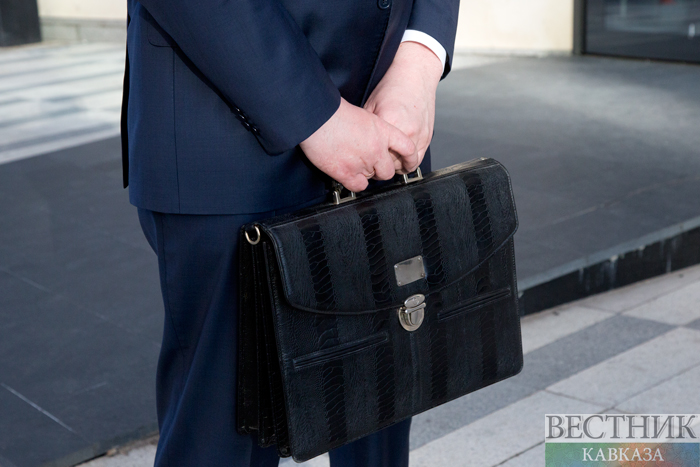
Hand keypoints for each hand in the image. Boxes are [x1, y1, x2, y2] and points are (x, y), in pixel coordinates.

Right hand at [300, 98, 415, 191]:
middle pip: (388, 171)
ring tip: (353, 163)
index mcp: (384, 132)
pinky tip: (349, 175)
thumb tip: (374, 139)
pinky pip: (359, 186)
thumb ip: (374, 131)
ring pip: (372, 178)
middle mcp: (377, 149)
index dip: (409, 159)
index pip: (407, 148)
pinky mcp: (347, 173)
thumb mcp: (364, 115)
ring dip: (365, 174)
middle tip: (372, 165)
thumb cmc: (336, 112)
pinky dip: (355, 183)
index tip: (407, 164)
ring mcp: (363, 163)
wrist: (318, 117)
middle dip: (381, 170)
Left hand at [364, 41, 442, 173]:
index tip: (365, 160)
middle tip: (375, 162)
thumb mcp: (371, 105)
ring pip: (406, 164)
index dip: (369, 160)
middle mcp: (406, 131)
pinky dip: (409, 162)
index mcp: (389, 123)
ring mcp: (419, 135)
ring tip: (388, 161)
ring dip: (397, 165)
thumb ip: (367, 128)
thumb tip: (358, 144)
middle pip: (391, 163)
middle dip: (382, 164)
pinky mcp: (427, 137)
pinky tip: (401, 158)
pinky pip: (418, 159)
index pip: (376, 154)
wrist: (415, 76)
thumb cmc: (393, 88)